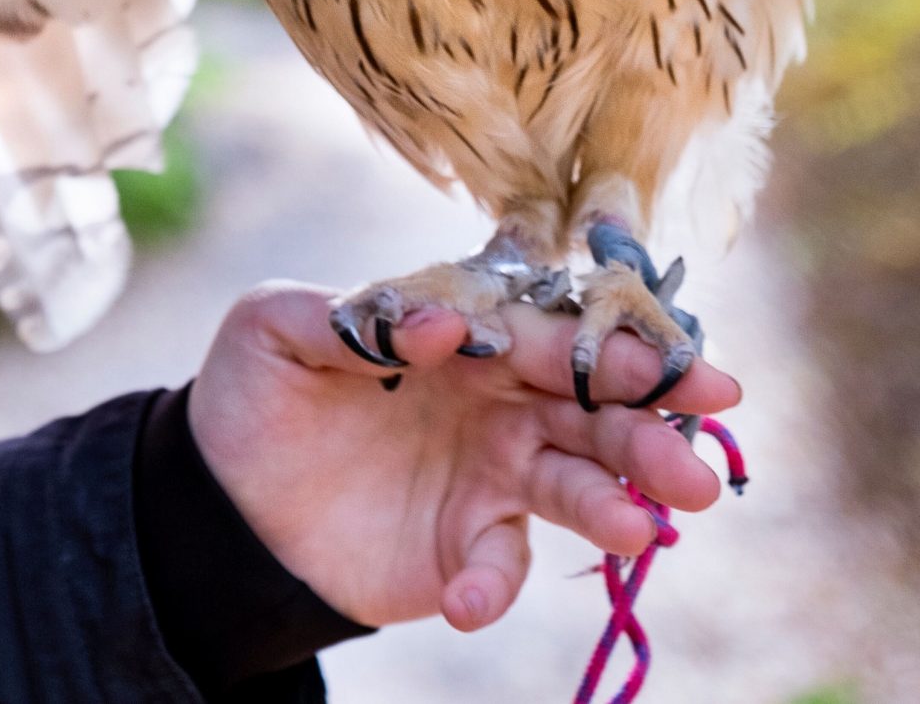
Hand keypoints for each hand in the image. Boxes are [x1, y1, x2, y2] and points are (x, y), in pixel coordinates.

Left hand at [185, 282, 740, 632]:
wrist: (221, 493)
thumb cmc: (260, 388)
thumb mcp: (275, 330)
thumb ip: (354, 316)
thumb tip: (435, 327)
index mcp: (469, 332)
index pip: (554, 331)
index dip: (617, 345)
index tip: (676, 364)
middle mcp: (501, 400)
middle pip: (591, 409)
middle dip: (648, 429)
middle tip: (698, 457)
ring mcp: (491, 474)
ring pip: (575, 484)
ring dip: (613, 505)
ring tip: (638, 528)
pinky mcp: (467, 546)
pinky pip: (499, 567)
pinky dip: (491, 586)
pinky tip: (464, 603)